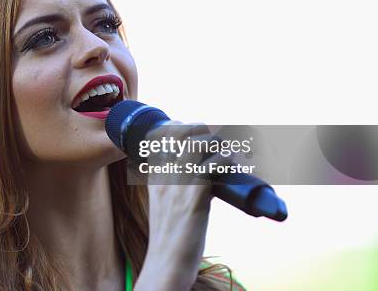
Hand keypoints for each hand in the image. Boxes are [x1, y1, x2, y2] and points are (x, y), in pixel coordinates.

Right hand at [133, 123, 227, 290]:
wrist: (166, 262)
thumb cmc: (170, 236)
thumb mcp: (166, 204)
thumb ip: (176, 185)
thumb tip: (203, 173)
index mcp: (155, 174)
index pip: (166, 133)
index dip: (187, 127)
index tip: (204, 136)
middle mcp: (164, 173)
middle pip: (185, 131)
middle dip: (207, 131)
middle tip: (223, 144)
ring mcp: (178, 182)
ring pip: (201, 142)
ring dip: (221, 144)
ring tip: (234, 155)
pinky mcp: (195, 195)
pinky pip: (215, 163)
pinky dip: (229, 160)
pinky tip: (234, 167)